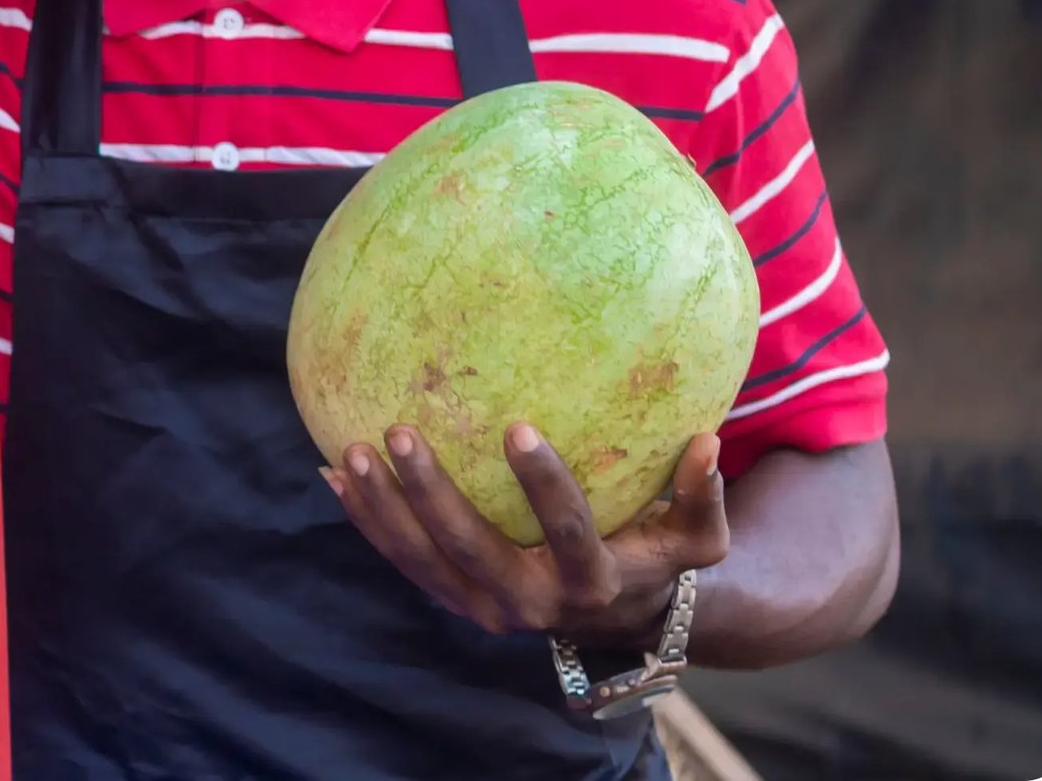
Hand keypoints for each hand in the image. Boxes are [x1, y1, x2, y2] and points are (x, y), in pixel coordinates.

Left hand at [326, 424, 728, 647]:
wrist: (613, 615)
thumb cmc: (653, 554)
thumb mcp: (695, 540)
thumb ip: (701, 496)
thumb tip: (708, 441)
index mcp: (590, 584)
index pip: (567, 532)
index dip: (543, 486)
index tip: (518, 426)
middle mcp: (530, 604)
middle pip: (471, 548)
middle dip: (431, 494)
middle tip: (401, 432)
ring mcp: (483, 605)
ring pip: (422, 560)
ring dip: (384, 507)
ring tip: (351, 450)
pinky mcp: (451, 597)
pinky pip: (400, 560)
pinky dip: (366, 520)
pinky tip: (333, 472)